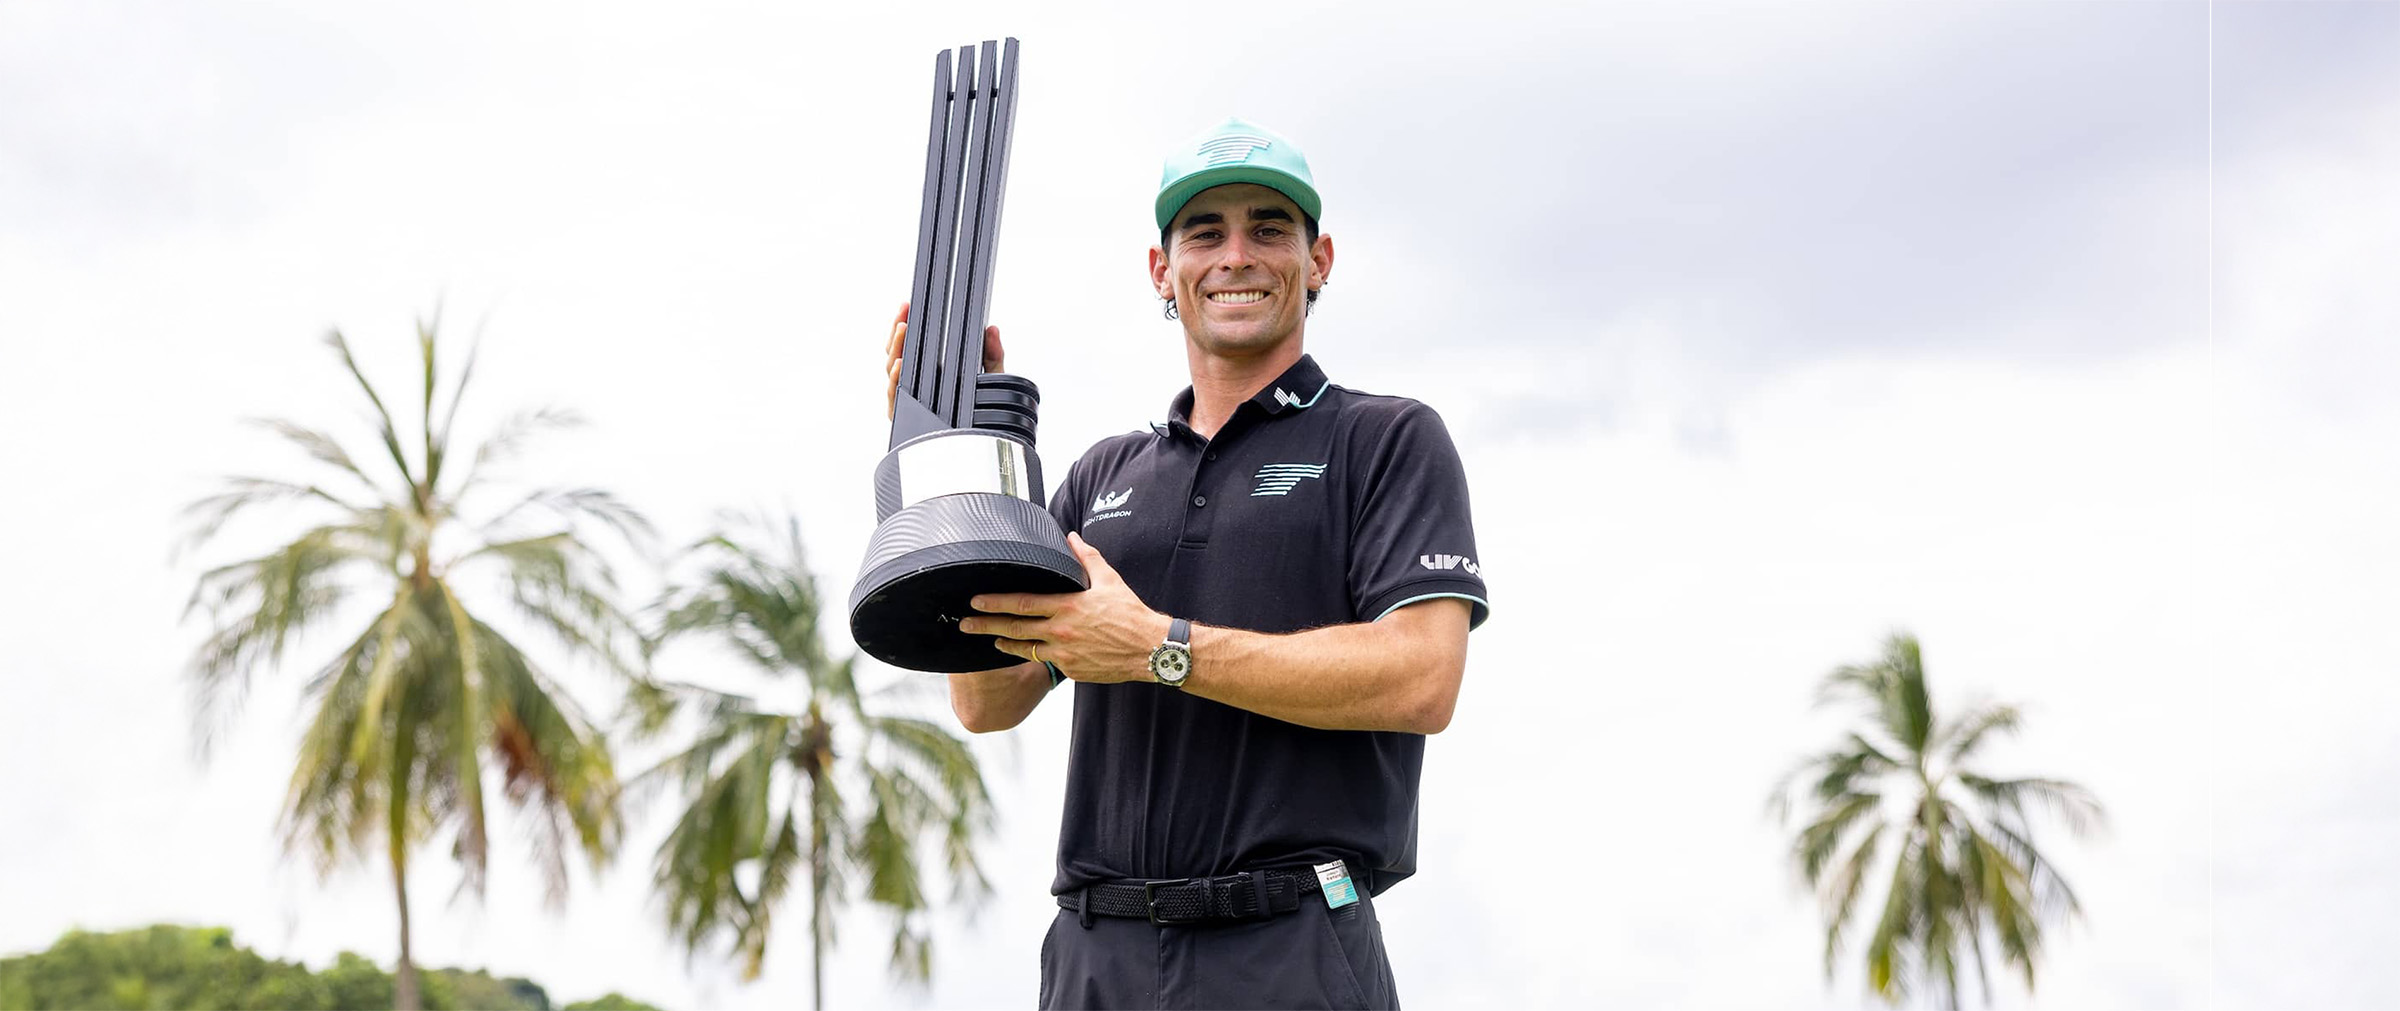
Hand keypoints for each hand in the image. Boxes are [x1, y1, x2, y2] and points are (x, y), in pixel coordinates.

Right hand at [885, 301, 1006, 418]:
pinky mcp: (903, 418)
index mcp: (929, 372)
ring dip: (896, 348)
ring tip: (902, 330)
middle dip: (897, 332)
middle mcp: (913, 384)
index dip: (905, 323)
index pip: (909, 343)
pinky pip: (894, 396)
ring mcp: (907, 400)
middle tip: (904, 314)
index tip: (908, 306)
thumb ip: (993, 354)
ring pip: (892, 370)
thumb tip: (992, 330)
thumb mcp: (991, 379)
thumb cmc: (981, 414)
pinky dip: (895, 379)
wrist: (981, 443)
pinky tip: (899, 365)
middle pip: (896, 353)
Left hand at [958, 533, 1168, 684]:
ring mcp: (1064, 653)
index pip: (1021, 603)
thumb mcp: (1108, 579)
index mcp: (1066, 607)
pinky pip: (1045, 662)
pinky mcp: (1072, 670)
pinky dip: (1031, 657)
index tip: (976, 601)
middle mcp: (1061, 631)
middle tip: (966, 624)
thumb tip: (1071, 537)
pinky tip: (1023, 653)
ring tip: (989, 641)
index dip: (995, 602)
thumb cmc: (1130, 614)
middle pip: (1014, 629)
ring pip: (1025, 650)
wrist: (1149, 649)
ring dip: (1004, 645)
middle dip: (986, 626)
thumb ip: (1086, 557)